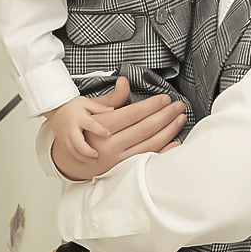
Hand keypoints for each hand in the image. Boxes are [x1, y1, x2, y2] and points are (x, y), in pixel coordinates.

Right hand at [44, 95, 114, 161]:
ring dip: (83, 158)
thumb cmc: (72, 107)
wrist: (56, 110)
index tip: (108, 134)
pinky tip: (86, 161)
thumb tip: (113, 110)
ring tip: (93, 161)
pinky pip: (69, 153)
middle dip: (87, 151)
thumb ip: (100, 108)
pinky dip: (77, 159)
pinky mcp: (63, 143)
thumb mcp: (87, 103)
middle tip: (97, 154)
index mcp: (79, 118)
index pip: (90, 124)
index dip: (99, 130)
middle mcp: (71, 129)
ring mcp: (65, 137)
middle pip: (77, 142)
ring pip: (72, 151)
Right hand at [49, 76, 186, 181]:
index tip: (165, 98)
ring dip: (168, 130)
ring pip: (150, 144)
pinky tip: (175, 141)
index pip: (132, 114)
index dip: (151, 106)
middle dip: (165, 115)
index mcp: (102, 127)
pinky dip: (164, 150)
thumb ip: (113, 98)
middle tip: (178, 106)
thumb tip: (125, 82)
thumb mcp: (92, 111)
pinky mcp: (123, 169)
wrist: (70, 161)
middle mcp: (109, 145)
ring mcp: (118, 159)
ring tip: (179, 118)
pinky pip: (148, 159)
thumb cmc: (84, 132)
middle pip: (145, 128)